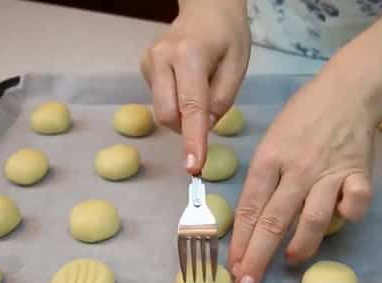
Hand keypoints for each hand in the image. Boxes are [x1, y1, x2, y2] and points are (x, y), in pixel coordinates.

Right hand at [140, 0, 249, 173]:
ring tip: (201, 90)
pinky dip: (175, 101)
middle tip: (210, 116)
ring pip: (162, 110)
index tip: (194, 166)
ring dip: (182, 115)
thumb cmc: (227, 36)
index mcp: (190, 56)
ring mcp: (148, 62)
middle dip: (187, 128)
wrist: (206, 8)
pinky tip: (186, 83)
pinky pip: (159, 99)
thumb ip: (223, 99)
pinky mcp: (144, 67)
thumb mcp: (238, 65)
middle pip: (168, 115)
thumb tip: (205, 127)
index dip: (193, 140)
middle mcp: (162, 59)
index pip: (191, 108)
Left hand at [228, 66, 381, 282]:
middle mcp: (296, 168)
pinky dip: (348, 215)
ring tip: (289, 260)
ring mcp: (328, 171)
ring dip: (299, 247)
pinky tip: (340, 220)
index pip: (249, 208)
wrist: (347, 91)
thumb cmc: (303, 116)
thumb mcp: (272, 139)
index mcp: (268, 158)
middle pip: (272, 221)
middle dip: (257, 258)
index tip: (233, 267)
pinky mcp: (358, 172)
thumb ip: (264, 177)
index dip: (239, 241)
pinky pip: (355, 202)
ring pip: (312, 219)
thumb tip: (253, 219)